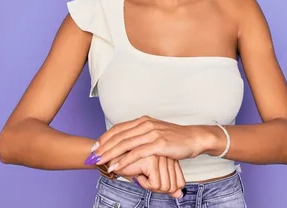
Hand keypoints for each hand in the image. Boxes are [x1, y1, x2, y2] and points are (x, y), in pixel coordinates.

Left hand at [95, 116, 209, 171]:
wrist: (194, 138)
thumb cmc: (175, 138)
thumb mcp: (156, 133)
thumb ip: (141, 135)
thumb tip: (128, 143)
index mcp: (143, 121)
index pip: (119, 128)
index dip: (105, 138)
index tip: (95, 147)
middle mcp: (146, 124)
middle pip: (119, 136)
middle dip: (103, 147)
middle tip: (92, 156)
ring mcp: (152, 133)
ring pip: (125, 144)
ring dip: (110, 154)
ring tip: (100, 162)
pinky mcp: (158, 143)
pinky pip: (137, 153)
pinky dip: (124, 160)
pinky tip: (116, 166)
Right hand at [111, 155, 185, 197]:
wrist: (115, 162)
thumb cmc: (134, 168)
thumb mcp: (156, 177)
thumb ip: (169, 184)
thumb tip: (180, 194)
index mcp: (170, 157)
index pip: (180, 183)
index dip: (167, 188)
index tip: (154, 180)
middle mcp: (167, 155)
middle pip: (173, 186)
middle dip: (157, 188)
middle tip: (147, 178)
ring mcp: (161, 157)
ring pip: (165, 186)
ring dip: (150, 186)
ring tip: (142, 174)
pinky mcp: (152, 160)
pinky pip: (155, 184)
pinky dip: (145, 184)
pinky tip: (139, 173)